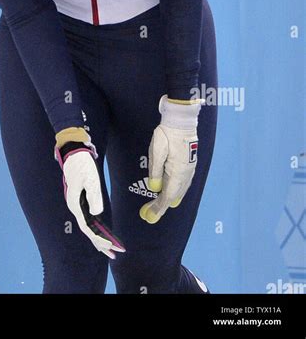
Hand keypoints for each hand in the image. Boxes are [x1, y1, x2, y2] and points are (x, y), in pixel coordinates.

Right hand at [55, 140, 125, 258]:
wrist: (75, 151)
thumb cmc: (82, 164)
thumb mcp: (90, 179)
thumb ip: (94, 197)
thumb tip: (97, 214)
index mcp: (75, 204)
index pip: (87, 228)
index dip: (99, 239)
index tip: (111, 246)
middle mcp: (75, 207)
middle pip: (88, 230)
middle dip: (101, 244)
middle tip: (115, 255)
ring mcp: (78, 204)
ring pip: (89, 226)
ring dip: (100, 237)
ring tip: (112, 249)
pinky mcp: (83, 199)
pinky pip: (90, 218)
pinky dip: (98, 227)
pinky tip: (104, 233)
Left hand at [139, 94, 202, 223]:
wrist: (182, 121)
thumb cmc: (167, 134)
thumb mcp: (157, 151)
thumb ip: (155, 170)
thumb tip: (154, 188)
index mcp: (178, 173)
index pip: (168, 196)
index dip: (158, 208)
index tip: (149, 217)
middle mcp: (186, 175)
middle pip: (174, 196)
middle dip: (161, 206)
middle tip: (148, 214)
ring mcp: (189, 171)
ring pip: (179, 191)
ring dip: (168, 199)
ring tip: (156, 207)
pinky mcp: (189, 166)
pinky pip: (182, 184)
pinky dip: (174, 192)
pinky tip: (168, 193)